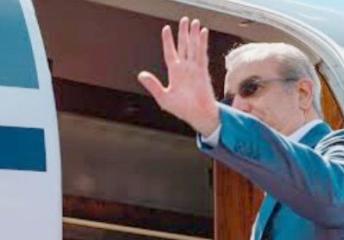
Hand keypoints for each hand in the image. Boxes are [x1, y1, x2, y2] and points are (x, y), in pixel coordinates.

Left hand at [137, 17, 219, 135]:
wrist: (198, 116)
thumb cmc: (182, 109)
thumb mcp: (163, 97)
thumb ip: (153, 85)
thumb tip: (141, 75)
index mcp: (175, 73)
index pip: (170, 52)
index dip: (168, 41)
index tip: (166, 29)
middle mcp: (185, 68)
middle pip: (183, 46)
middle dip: (183, 33)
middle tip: (185, 20)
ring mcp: (194, 69)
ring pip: (193, 47)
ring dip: (193, 35)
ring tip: (194, 22)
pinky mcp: (203, 71)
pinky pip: (202, 54)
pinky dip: (202, 43)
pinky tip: (203, 33)